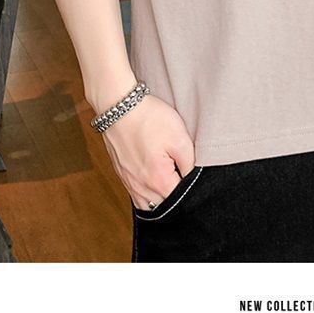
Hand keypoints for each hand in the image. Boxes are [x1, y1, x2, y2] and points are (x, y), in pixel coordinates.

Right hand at [99, 93, 195, 210]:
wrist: (119, 105)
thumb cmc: (149, 118)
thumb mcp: (179, 137)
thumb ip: (190, 163)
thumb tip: (192, 178)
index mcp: (158, 181)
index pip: (181, 200)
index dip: (192, 190)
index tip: (193, 176)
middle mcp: (140, 188)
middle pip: (164, 207)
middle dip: (176, 198)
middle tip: (182, 177)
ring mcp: (128, 182)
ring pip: (148, 205)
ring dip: (160, 199)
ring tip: (169, 180)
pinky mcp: (121, 174)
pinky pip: (136, 195)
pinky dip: (147, 193)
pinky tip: (154, 179)